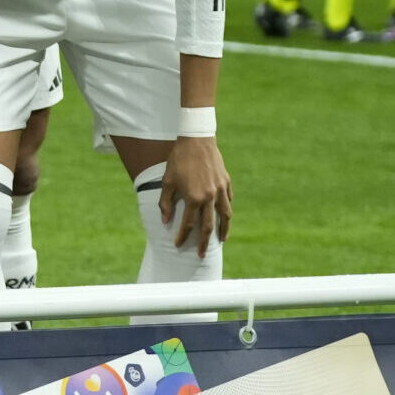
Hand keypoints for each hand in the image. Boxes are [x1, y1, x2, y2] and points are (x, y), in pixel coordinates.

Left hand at [157, 135, 231, 254]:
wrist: (196, 140)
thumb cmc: (178, 160)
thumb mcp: (167, 181)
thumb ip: (166, 202)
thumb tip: (166, 221)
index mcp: (194, 197)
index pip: (189, 224)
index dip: (183, 236)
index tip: (178, 245)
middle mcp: (210, 197)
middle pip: (209, 225)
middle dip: (204, 242)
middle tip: (201, 255)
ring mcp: (221, 190)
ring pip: (225, 215)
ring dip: (223, 230)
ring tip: (221, 240)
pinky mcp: (226, 182)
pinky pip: (228, 201)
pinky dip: (226, 210)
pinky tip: (224, 216)